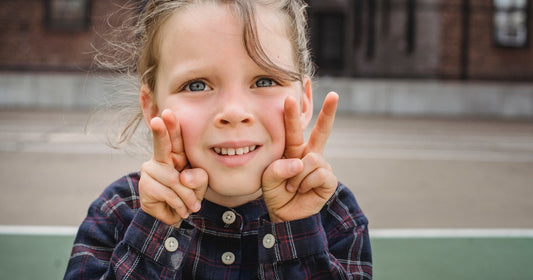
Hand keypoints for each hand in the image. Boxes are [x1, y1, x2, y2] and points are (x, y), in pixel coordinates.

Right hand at [139, 109, 207, 225]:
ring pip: (173, 179)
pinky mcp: (145, 185)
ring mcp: (150, 171)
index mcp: (176, 154)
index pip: (174, 138)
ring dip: (186, 196)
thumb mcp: (200, 185)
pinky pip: (167, 192)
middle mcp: (160, 159)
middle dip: (160, 132)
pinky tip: (181, 209)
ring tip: (191, 206)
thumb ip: (199, 178)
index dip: (171, 126)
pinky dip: (178, 203)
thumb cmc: (189, 195)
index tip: (168, 113)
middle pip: (161, 145)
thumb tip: (183, 176)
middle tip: (159, 120)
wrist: (176, 216)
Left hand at [262, 92, 338, 222]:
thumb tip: (299, 163)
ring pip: (312, 159)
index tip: (290, 96)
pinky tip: (303, 190)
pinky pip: (318, 174)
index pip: (294, 129)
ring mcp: (321, 166)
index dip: (293, 113)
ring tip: (292, 187)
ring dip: (297, 176)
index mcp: (294, 150)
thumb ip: (278, 169)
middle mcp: (310, 155)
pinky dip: (306, 184)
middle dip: (328, 112)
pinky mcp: (328, 180)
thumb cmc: (275, 193)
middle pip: (322, 131)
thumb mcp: (268, 179)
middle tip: (334, 95)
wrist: (285, 215)